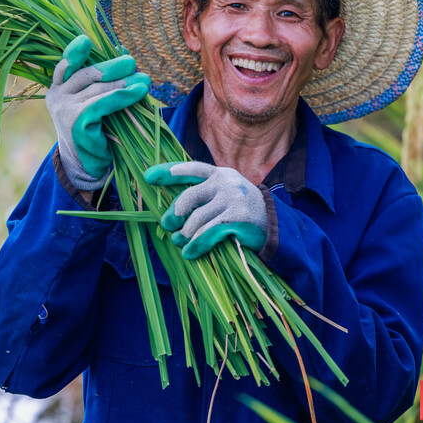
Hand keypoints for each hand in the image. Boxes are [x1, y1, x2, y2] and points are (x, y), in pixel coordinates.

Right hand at [47, 34, 149, 189]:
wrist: (87, 164)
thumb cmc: (95, 129)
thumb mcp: (95, 101)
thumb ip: (101, 80)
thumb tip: (122, 52)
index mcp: (58, 88)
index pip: (65, 65)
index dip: (74, 52)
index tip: (86, 40)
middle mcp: (57, 96)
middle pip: (85, 74)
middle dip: (111, 67)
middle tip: (131, 62)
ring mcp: (64, 109)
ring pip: (97, 88)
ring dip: (123, 82)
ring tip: (144, 81)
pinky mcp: (76, 122)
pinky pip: (103, 103)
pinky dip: (124, 96)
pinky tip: (138, 92)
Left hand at [144, 161, 268, 258]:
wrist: (275, 224)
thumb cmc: (241, 210)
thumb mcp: (224, 194)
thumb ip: (203, 194)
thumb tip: (172, 210)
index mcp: (219, 174)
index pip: (191, 169)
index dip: (169, 172)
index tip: (148, 176)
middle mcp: (226, 183)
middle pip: (189, 198)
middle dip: (174, 214)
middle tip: (167, 225)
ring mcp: (233, 200)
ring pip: (197, 219)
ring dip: (184, 234)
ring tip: (179, 242)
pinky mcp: (238, 219)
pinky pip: (209, 233)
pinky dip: (196, 245)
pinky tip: (190, 252)